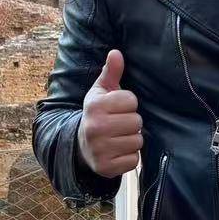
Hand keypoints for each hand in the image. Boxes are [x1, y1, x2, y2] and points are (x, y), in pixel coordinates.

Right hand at [78, 50, 141, 177]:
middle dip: (131, 123)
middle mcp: (95, 127)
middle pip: (137, 121)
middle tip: (118, 124)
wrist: (81, 145)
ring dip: (131, 140)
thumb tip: (116, 52)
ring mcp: (100, 149)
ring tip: (118, 137)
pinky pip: (133, 159)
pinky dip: (129, 157)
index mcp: (95, 106)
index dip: (128, 104)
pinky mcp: (106, 167)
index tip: (117, 108)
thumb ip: (111, 72)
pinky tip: (117, 151)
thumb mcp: (101, 92)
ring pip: (137, 141)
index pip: (131, 100)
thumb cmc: (97, 114)